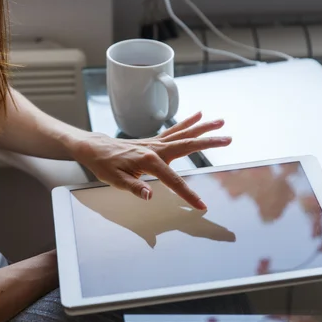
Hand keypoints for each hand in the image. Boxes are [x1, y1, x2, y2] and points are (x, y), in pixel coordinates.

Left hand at [71, 112, 230, 209]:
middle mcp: (156, 148)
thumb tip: (148, 195)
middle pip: (188, 145)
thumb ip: (134, 187)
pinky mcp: (154, 141)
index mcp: (150, 160)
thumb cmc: (104, 164)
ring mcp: (156, 142)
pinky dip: (187, 122)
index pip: (174, 180)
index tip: (201, 205)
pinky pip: (175, 131)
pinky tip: (199, 115)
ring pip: (184, 134)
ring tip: (221, 123)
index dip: (188, 195)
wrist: (94, 148)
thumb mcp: (115, 180)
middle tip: (228, 139)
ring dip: (203, 128)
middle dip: (209, 143)